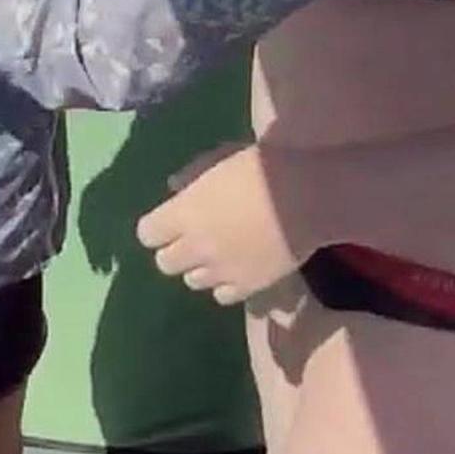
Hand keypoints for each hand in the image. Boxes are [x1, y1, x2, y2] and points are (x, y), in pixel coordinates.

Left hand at [136, 143, 312, 304]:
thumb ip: (192, 174)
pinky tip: (238, 268)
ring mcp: (220, 271)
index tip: (170, 219)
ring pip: (192, 281)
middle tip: (193, 237)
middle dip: (174, 249)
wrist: (307, 197)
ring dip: (200, 267)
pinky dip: (224, 284)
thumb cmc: (263, 168)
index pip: (147, 233)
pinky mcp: (246, 287)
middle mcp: (195, 247)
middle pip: (164, 263)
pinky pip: (221, 295)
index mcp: (183, 213)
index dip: (156, 227)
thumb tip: (172, 187)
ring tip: (219, 253)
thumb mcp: (221, 158)